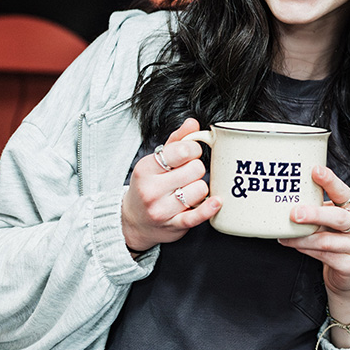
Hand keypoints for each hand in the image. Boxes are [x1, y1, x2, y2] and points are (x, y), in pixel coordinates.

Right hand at [121, 118, 221, 252]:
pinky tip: (216, 202)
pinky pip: (197, 215)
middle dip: (197, 170)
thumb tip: (192, 123)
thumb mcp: (155, 162)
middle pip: (196, 169)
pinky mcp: (174, 226)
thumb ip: (176, 141)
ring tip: (188, 191)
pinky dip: (209, 208)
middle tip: (187, 176)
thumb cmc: (148, 187)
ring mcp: (162, 209)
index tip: (190, 155)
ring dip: (200, 189)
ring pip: (200, 189)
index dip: (193, 150)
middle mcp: (151, 189)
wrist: (134, 222)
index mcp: (146, 168)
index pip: (183, 150)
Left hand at [279, 167, 349, 345]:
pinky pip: (324, 256)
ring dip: (302, 238)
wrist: (349, 272)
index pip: (343, 191)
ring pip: (326, 240)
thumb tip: (285, 196)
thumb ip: (317, 208)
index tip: (315, 170)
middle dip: (315, 214)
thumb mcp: (329, 219)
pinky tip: (295, 246)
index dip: (330, 181)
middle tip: (295, 213)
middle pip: (339, 217)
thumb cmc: (334, 238)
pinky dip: (306, 250)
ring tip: (285, 236)